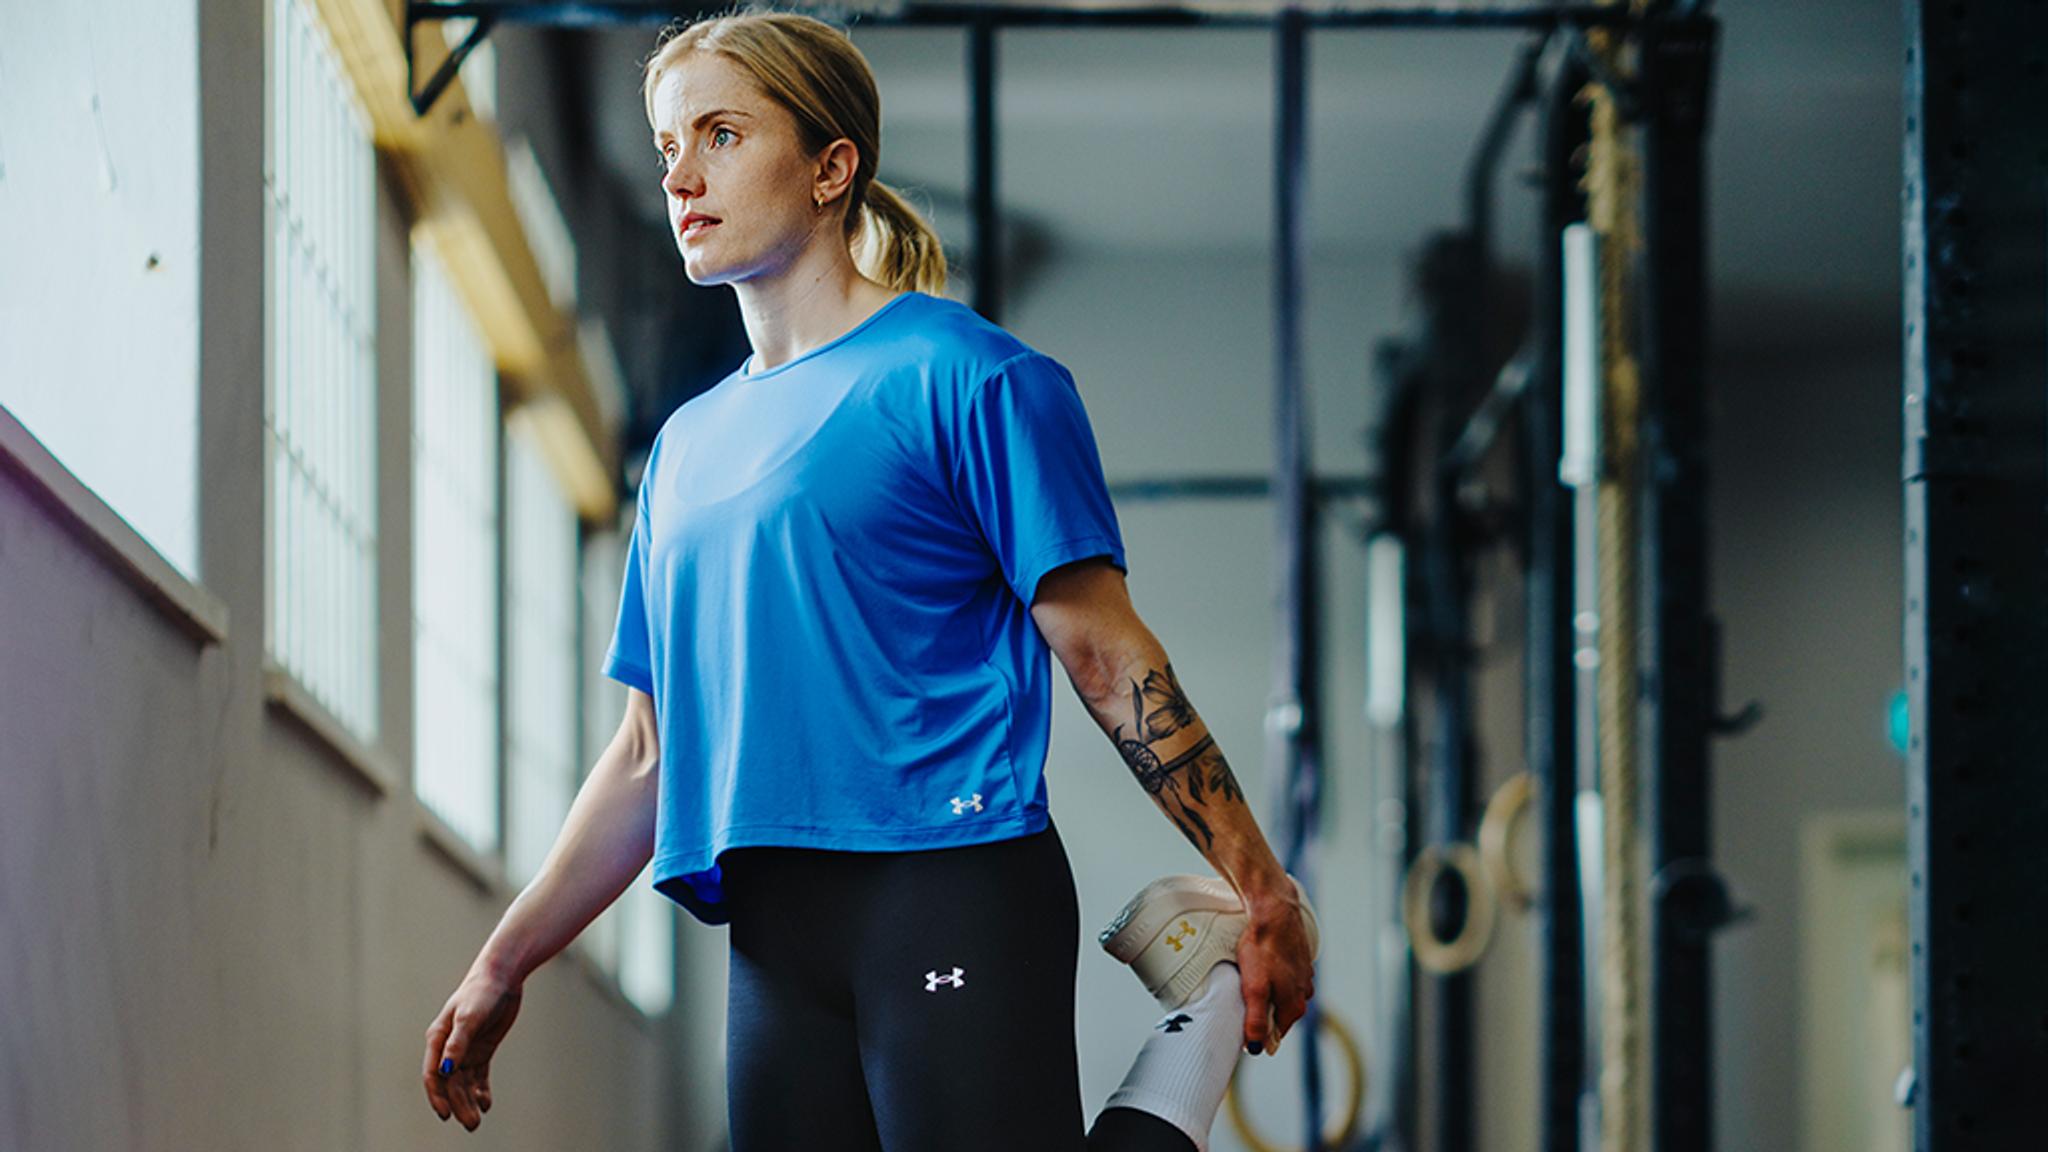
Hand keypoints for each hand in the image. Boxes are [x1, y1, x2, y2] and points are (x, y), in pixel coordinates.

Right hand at [423, 969, 523, 1130]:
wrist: (502, 976)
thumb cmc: (481, 992)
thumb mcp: (469, 1017)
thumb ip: (458, 1044)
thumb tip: (445, 1071)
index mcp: (437, 1038)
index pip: (432, 1074)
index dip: (437, 1096)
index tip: (445, 1114)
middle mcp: (448, 1047)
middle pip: (450, 1083)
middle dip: (458, 1104)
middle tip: (471, 1125)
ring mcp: (465, 1049)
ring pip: (463, 1082)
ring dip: (468, 1101)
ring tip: (476, 1121)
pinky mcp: (482, 1048)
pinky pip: (478, 1075)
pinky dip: (480, 1090)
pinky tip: (486, 1103)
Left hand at [1233, 884, 1315, 1055]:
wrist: (1274, 912)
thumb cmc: (1262, 949)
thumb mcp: (1254, 988)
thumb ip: (1256, 1020)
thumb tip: (1256, 1048)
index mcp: (1294, 1006)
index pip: (1275, 1034)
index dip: (1257, 1032)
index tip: (1242, 1021)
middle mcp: (1305, 994)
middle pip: (1280, 1015)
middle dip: (1263, 1012)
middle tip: (1244, 998)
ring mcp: (1305, 977)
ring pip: (1284, 996)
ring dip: (1269, 993)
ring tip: (1252, 979)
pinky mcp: (1301, 961)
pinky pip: (1287, 978)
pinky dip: (1275, 977)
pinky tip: (1264, 966)